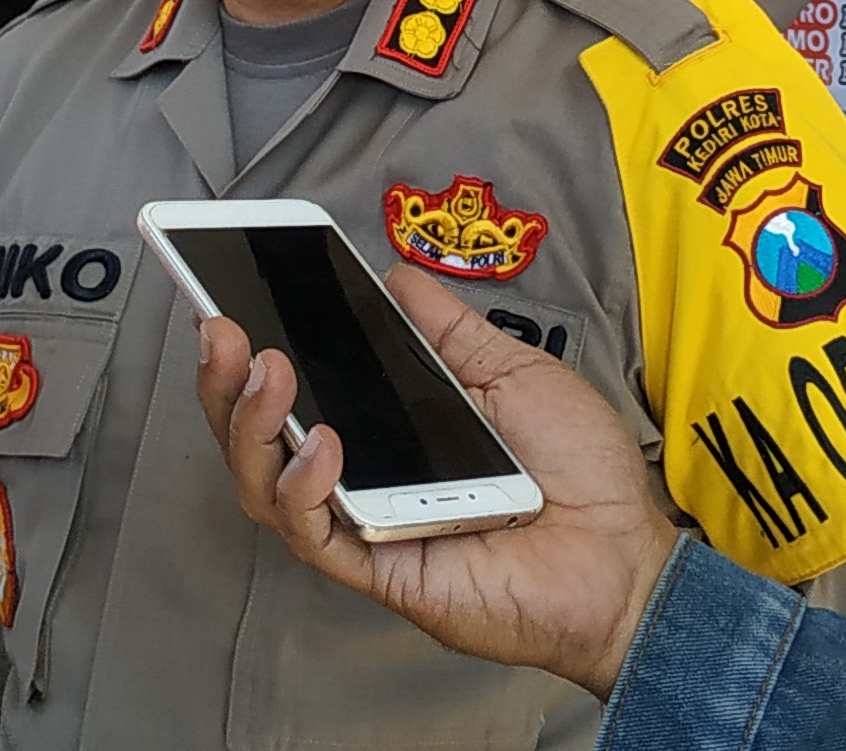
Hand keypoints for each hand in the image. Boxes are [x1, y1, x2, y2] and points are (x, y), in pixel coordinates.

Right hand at [199, 265, 679, 696]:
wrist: (625, 554)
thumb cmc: (581, 475)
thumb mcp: (514, 375)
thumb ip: (450, 331)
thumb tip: (395, 275)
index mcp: (388, 427)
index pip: (298, 390)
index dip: (250, 352)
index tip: (226, 291)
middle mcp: (362, 477)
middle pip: (259, 438)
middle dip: (225, 383)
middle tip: (219, 326)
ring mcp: (365, 525)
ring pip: (268, 488)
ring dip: (251, 426)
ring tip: (263, 367)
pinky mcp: (380, 570)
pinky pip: (317, 535)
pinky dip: (305, 488)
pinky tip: (322, 443)